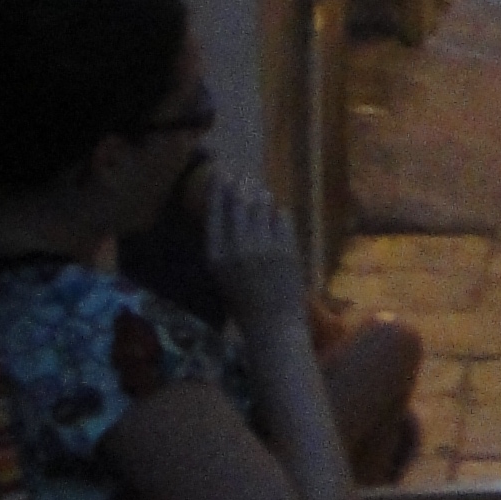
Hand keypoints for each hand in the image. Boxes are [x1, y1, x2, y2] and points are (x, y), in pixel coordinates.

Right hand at [200, 171, 310, 339]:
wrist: (272, 324)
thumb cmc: (244, 303)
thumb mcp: (223, 276)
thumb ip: (225, 246)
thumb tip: (230, 211)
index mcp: (217, 257)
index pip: (214, 214)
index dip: (217, 191)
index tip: (220, 174)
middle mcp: (237, 249)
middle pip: (238, 205)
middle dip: (240, 187)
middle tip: (243, 177)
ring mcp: (263, 247)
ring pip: (261, 207)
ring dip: (261, 196)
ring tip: (260, 190)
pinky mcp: (286, 248)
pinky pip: (282, 218)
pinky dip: (279, 213)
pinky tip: (278, 212)